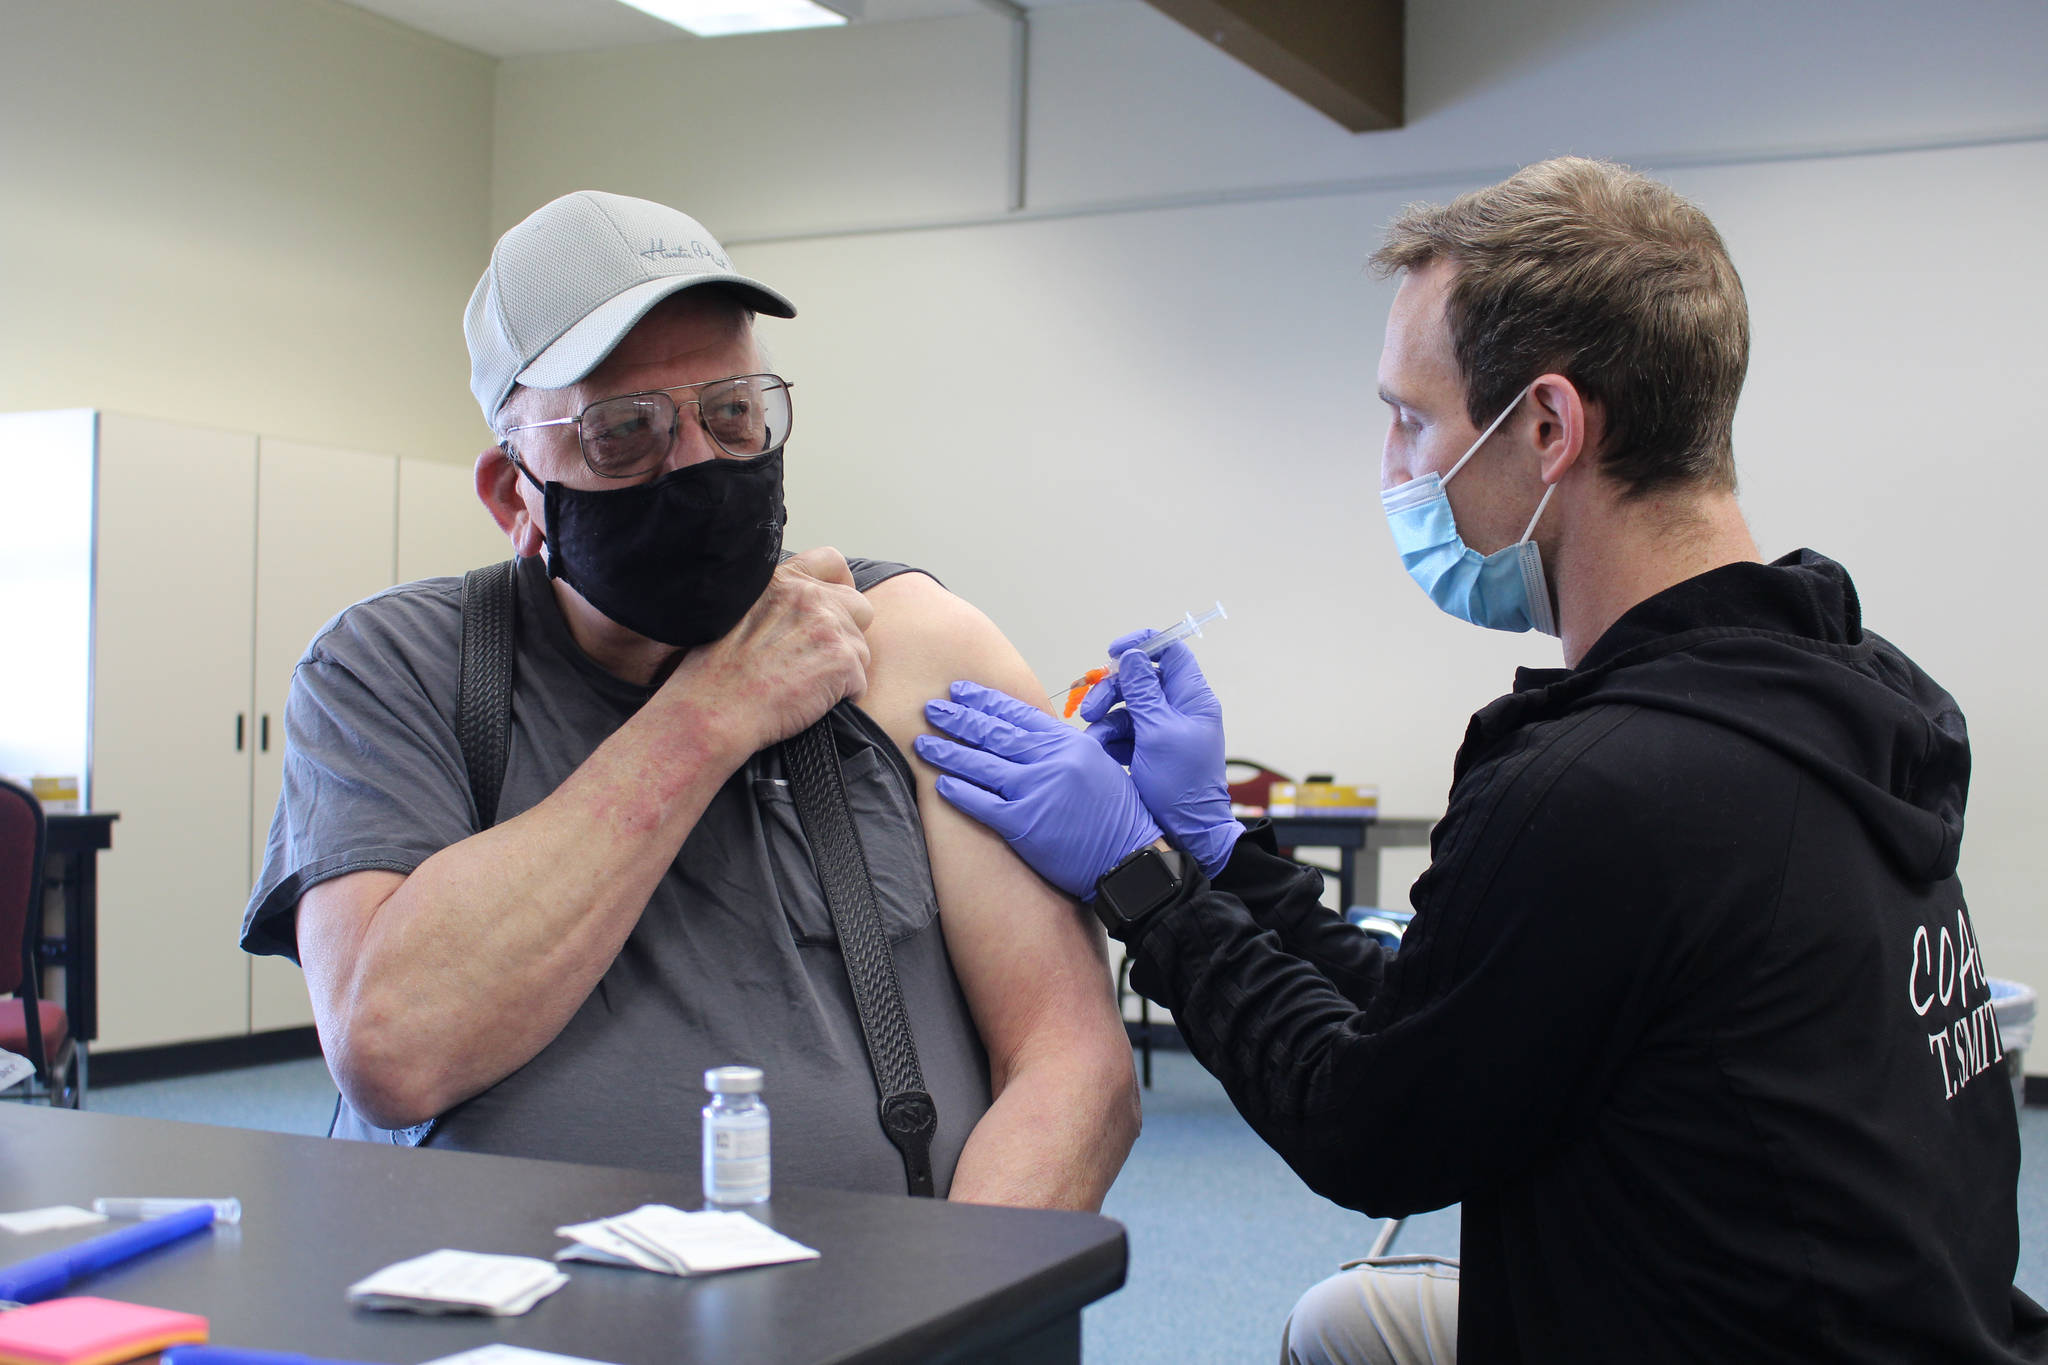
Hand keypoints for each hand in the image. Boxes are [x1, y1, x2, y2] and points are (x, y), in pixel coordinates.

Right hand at [674, 548, 874, 753]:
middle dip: (847, 633)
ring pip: (861, 649)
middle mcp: (809, 596)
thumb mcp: (734, 612)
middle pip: (859, 607)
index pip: (831, 561)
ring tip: (805, 687)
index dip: (840, 586)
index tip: (835, 608)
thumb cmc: (715, 671)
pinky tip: (811, 703)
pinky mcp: (844, 661)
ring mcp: (830, 626)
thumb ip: (775, 601)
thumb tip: (797, 615)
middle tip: (818, 660)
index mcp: (783, 580)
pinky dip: (843, 697)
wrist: (714, 707)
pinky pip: (860, 682)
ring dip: (843, 670)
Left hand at [915, 681, 1161, 900]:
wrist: (1128, 857)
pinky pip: (983, 804)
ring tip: (924, 743)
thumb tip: (1027, 734)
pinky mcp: (1024, 824)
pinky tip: (940, 783)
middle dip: (959, 719)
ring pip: (982, 765)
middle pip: (994, 733)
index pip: (1017, 713)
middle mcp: (1050, 761)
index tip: (960, 692)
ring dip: (948, 752)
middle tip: (932, 709)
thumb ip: (1061, 747)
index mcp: (1068, 742)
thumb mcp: (1096, 764)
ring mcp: (1036, 791)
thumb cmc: (1116, 815)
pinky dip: (960, 792)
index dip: (984, 701)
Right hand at [1078, 633, 1240, 876]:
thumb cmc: (1182, 783)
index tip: (1115, 652)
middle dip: (1112, 690)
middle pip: (1139, 680)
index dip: (1144, 645)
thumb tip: (1133, 655)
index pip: (1172, 653)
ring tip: (1092, 736)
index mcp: (1192, 699)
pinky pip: (1121, 732)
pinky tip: (1101, 752)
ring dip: (1104, 718)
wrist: (1185, 830)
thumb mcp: (1159, 732)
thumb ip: (1143, 691)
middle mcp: (1177, 709)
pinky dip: (1108, 739)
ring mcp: (1161, 729)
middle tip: (1091, 708)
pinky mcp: (1146, 749)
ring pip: (1125, 706)